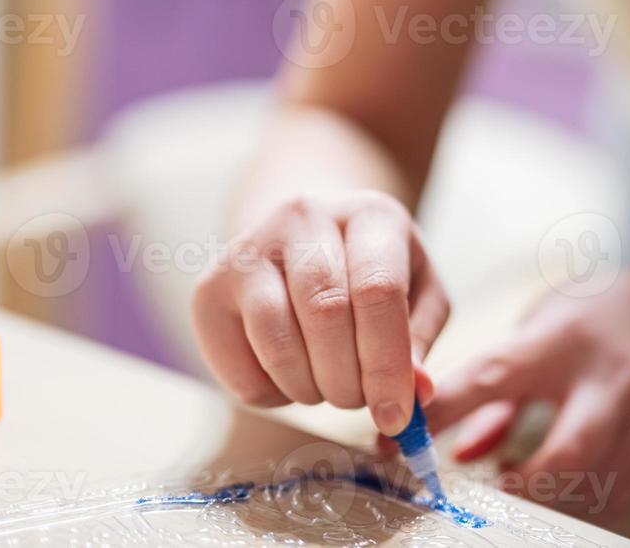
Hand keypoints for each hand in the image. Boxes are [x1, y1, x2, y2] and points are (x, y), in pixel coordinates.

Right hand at [191, 190, 448, 435]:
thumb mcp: (418, 292)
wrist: (306, 239)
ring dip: (309, 388)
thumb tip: (416, 392)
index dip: (387, 363)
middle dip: (348, 380)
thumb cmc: (373, 271)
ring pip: (277, 340)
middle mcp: (304, 217)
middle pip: (325, 313)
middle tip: (359, 400)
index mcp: (370, 213)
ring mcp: (248, 249)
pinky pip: (237, 367)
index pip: (376, 290)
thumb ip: (420, 338)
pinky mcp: (209, 289)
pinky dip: (270, 394)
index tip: (396, 415)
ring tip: (328, 387)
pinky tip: (290, 377)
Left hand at [425, 273, 629, 519]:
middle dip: (521, 486)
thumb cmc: (599, 314)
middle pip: (570, 450)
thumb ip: (499, 390)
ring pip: (596, 484)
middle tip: (480, 496)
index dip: (443, 411)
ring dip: (548, 499)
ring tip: (514, 489)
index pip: (496, 376)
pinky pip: (618, 496)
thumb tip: (458, 452)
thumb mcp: (541, 325)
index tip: (399, 440)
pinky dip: (580, 505)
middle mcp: (610, 378)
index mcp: (565, 338)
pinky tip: (557, 492)